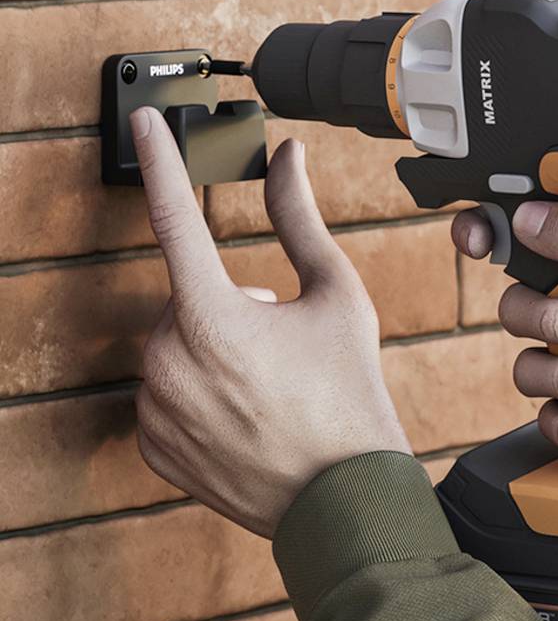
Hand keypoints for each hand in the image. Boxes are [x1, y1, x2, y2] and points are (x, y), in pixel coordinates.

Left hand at [132, 108, 411, 537]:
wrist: (343, 497)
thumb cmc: (349, 396)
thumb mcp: (339, 297)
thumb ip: (301, 221)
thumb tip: (287, 160)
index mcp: (213, 315)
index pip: (175, 216)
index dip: (159, 161)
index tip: (144, 123)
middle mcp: (168, 359)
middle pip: (188, 298)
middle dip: (231, 306)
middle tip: (284, 342)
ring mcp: (155, 406)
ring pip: (175, 347)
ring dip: (214, 351)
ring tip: (270, 385)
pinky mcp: (152, 445)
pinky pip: (166, 397)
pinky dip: (201, 396)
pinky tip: (247, 413)